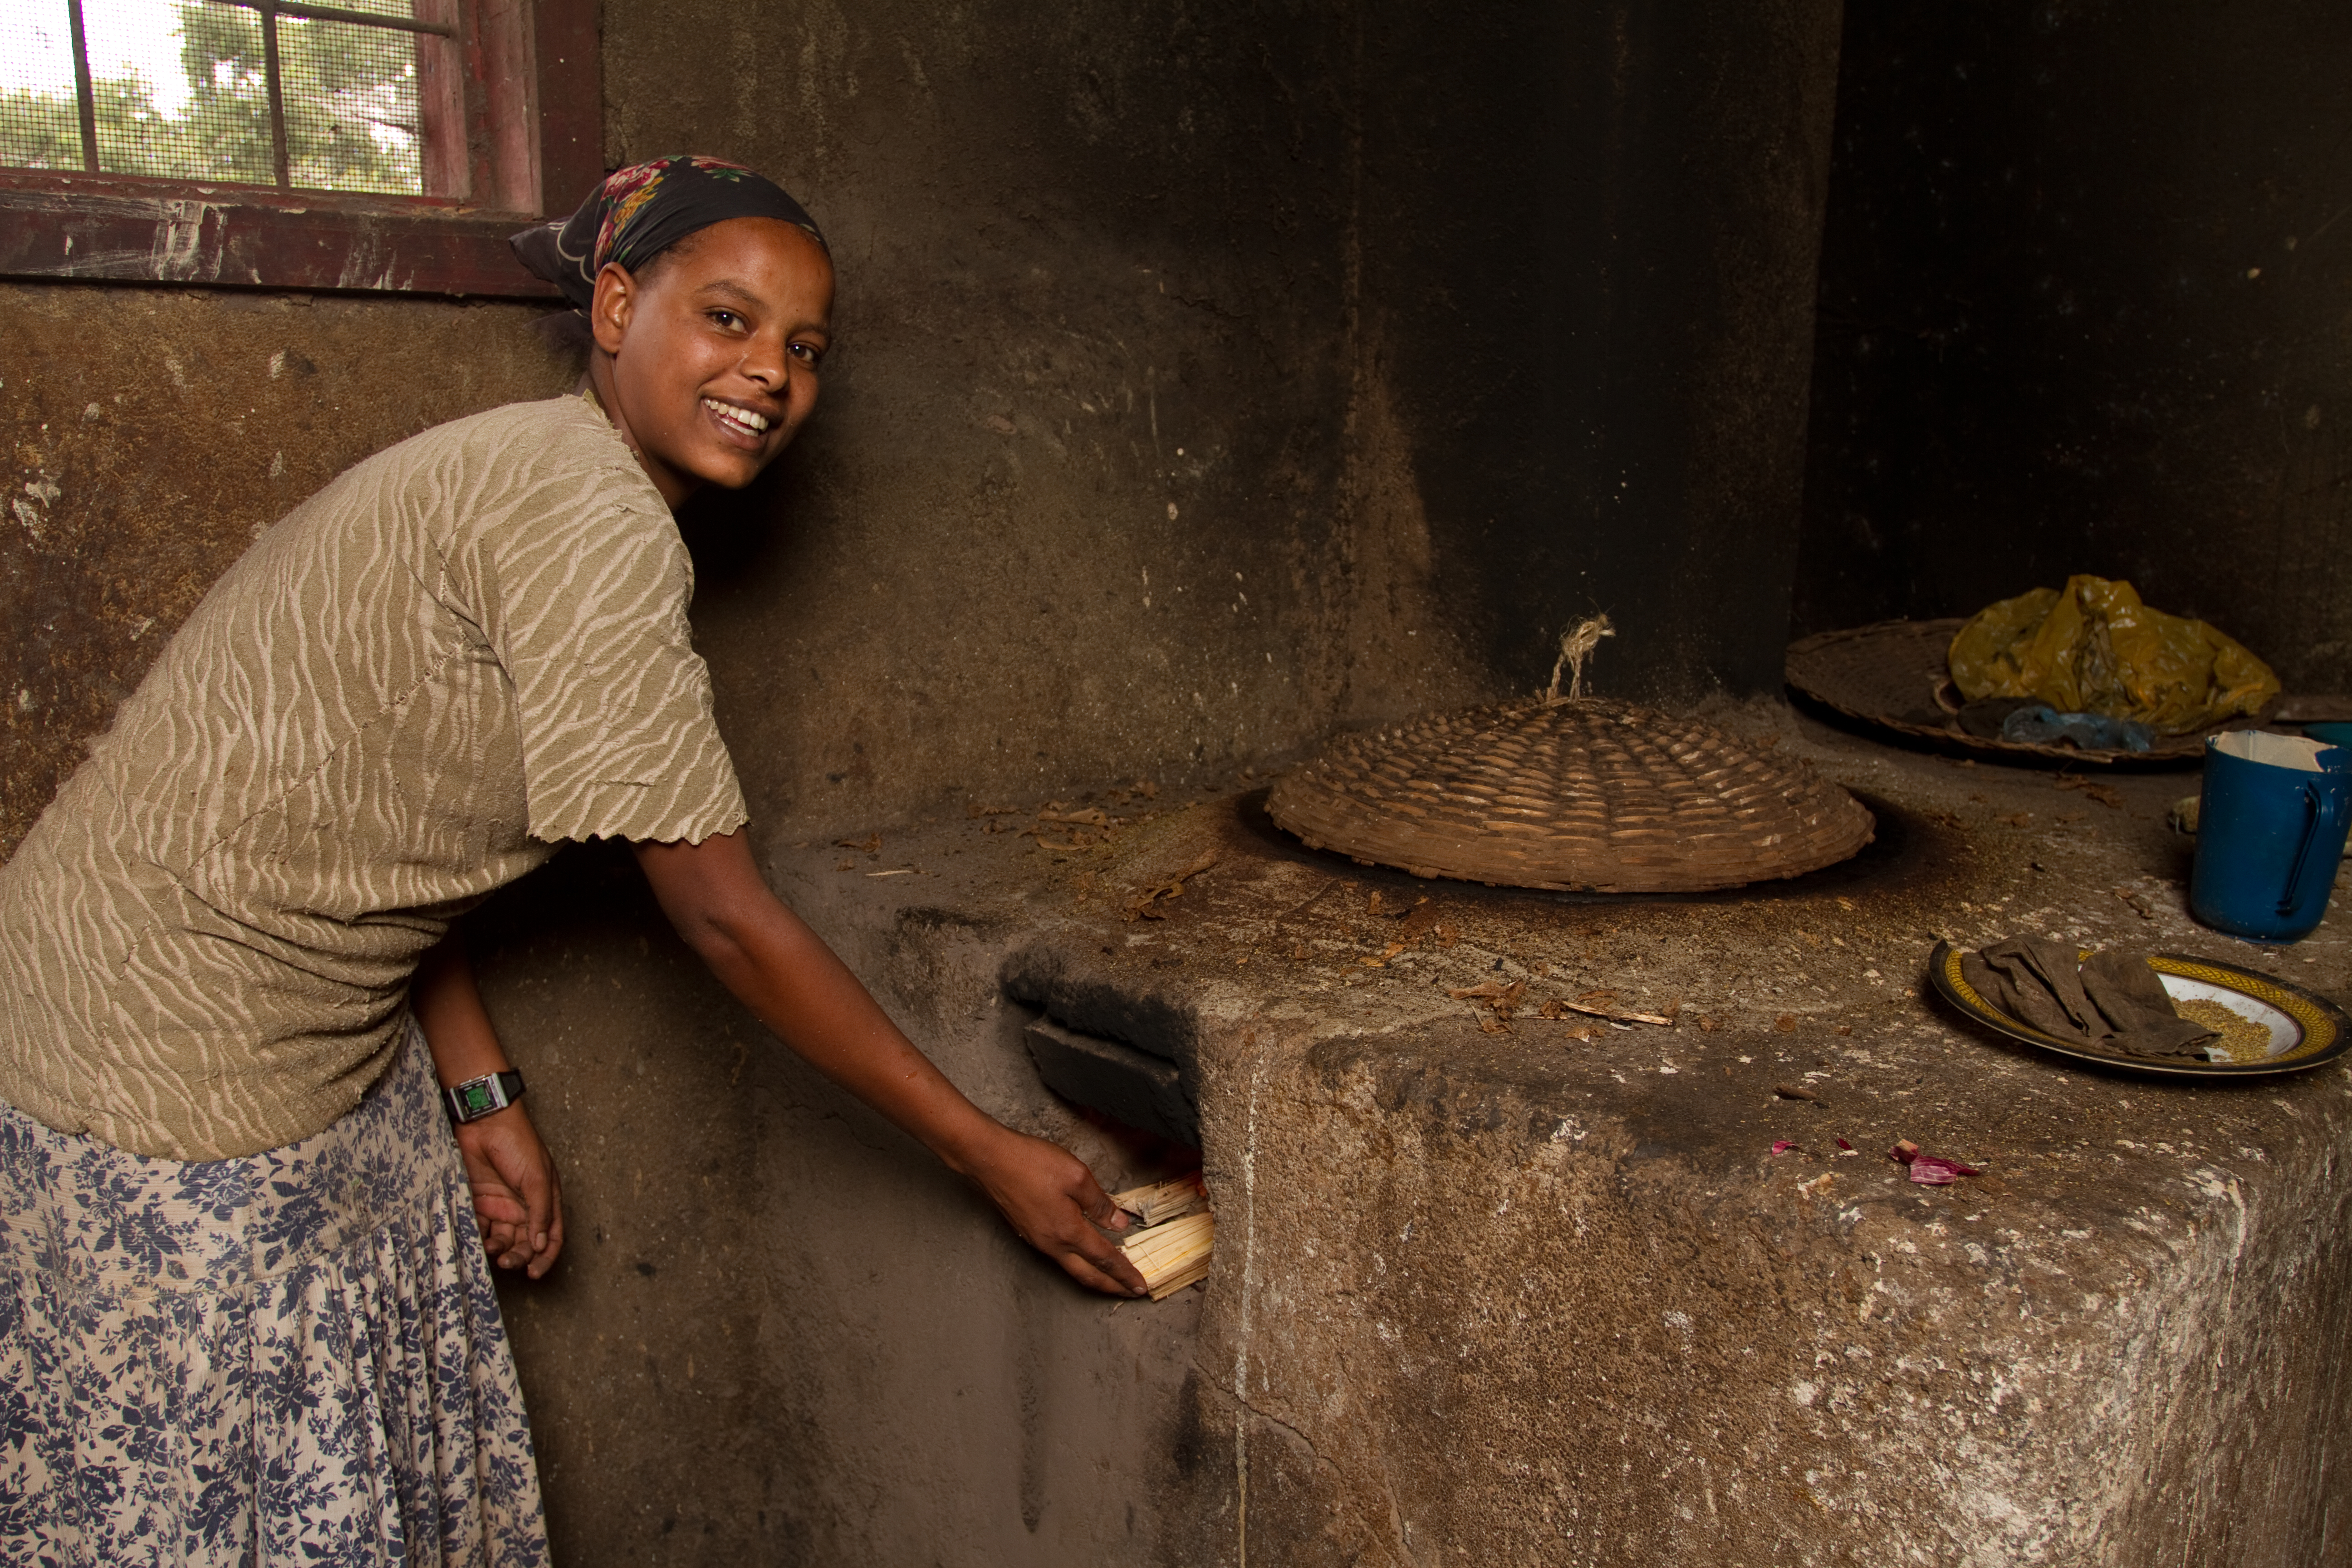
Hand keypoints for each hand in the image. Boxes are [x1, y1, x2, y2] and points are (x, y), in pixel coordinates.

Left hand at [451, 1103, 564, 1278]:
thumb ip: (540, 1212)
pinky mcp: (478, 1202)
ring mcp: (500, 1205)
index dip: (546, 1257)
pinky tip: (476, 1239)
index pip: (551, 1236)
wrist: (484, 1123)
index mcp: (545, 1200)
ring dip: (498, 1250)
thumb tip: (541, 1244)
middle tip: (509, 1262)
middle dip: (519, 1256)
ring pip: (502, 1240)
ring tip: (490, 1248)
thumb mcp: (537, 1178)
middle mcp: (524, 1206)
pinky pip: (479, 1228)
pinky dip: (477, 1237)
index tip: (534, 1273)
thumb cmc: (518, 1143)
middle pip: (526, 1242)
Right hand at [964, 1127, 1148, 1296]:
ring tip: (1112, 1280)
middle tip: (1132, 1294)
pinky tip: (1082, 1255)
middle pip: (1088, 1276)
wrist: (988, 1159)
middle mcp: (1052, 1244)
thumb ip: (1100, 1203)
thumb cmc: (1031, 1163)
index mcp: (1068, 1231)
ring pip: (1072, 1269)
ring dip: (1095, 1277)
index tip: (1142, 1287)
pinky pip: (1058, 1257)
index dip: (1126, 1275)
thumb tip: (1119, 1223)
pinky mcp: (1028, 1232)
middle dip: (1112, 1287)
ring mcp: (1037, 1241)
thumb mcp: (1076, 1176)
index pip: (1105, 1260)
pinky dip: (1077, 1264)